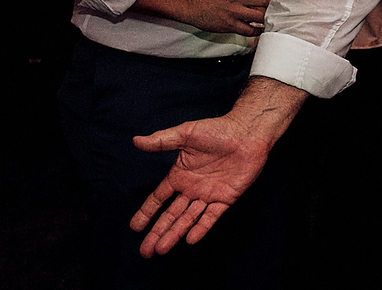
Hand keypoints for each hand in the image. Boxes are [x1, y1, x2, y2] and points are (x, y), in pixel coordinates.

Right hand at [129, 115, 270, 256]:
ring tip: (161, 250)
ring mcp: (208, 195)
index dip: (146, 213)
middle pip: (171, 215)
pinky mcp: (226, 198)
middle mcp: (192, 188)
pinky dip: (201, 227)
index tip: (134, 227)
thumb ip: (162, 141)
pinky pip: (212, 216)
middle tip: (145, 251)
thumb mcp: (186, 133)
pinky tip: (189, 239)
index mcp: (180, 175)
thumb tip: (135, 141)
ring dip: (175, 234)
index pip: (158, 198)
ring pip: (188, 219)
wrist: (248, 132)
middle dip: (157, 232)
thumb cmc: (218, 129)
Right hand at [181, 0, 279, 33]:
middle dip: (276, 4)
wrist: (190, 4)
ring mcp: (234, 12)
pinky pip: (250, 30)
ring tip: (275, 18)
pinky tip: (261, 28)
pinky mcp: (230, 25)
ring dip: (269, 17)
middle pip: (265, 1)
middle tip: (283, 6)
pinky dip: (258, 30)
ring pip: (260, 16)